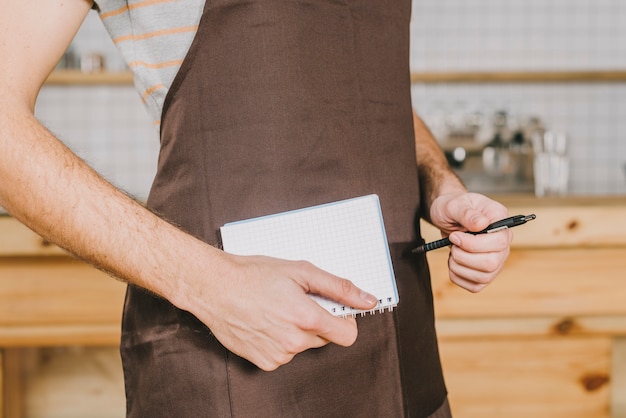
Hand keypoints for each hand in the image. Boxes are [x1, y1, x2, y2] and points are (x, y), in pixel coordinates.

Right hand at [178, 252, 377, 370]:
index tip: (334, 309)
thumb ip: (339, 287)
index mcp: (307, 318)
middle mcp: (294, 342)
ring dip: (297, 330)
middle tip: (296, 301)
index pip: (348, 334)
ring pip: (303, 345)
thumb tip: (367, 300)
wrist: (214, 287)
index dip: (345, 320)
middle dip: (317, 321)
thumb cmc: (252, 275)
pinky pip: (285, 354)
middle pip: (325, 338)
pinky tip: (265, 322)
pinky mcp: (264, 362)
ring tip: (276, 309)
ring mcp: (278, 355)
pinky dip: (280, 340)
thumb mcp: (301, 271)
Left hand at [429, 192, 511, 292]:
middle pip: (491, 263)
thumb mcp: (455, 204)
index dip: (473, 244)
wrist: (447, 216)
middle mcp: (503, 242)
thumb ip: (467, 213)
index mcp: (501, 221)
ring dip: (458, 267)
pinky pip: (475, 286)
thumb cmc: (453, 208)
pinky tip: (453, 263)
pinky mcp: (485, 273)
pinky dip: (458, 277)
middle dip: (463, 257)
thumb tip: (481, 224)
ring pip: (483, 277)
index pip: (499, 243)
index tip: (454, 236)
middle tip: (452, 244)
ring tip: (452, 252)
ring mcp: (496, 259)